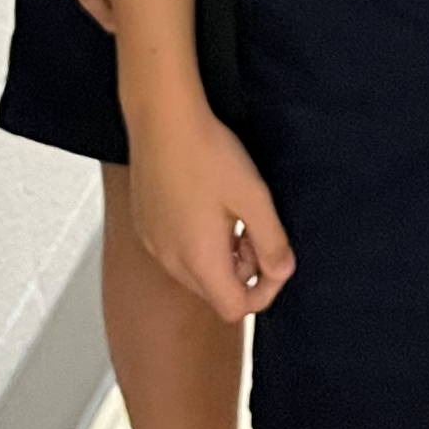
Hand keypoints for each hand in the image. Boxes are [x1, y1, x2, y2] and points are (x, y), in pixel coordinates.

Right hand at [125, 99, 292, 321]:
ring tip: (234, 216)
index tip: (276, 260)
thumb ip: (272, 241)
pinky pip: (177, 252)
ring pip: (195, 272)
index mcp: (199, 259)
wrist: (161, 119)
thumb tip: (283, 271)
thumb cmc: (208, 154)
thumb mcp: (253, 197)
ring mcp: (154, 244)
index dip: (263, 293)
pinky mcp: (145, 226)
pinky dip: (199, 244)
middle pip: (214, 292)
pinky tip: (208, 207)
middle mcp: (171, 260)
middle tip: (255, 231)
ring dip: (221, 258)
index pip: (234, 308)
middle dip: (243, 272)